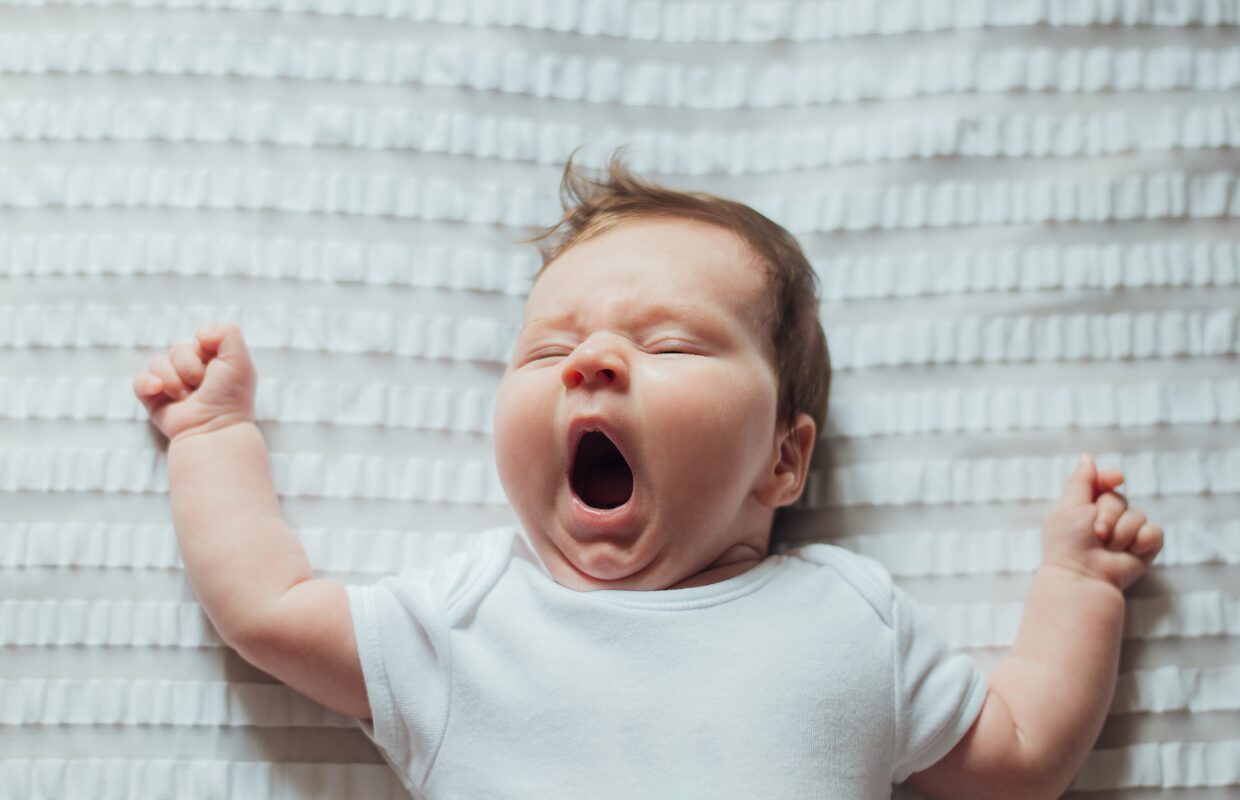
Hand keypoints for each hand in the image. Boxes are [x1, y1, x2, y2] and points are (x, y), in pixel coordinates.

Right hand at [133, 322, 257, 443]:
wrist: (213, 429)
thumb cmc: (230, 397)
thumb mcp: (239, 360)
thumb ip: (228, 333)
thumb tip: (200, 333)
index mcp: (215, 361)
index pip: (199, 338)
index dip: (206, 350)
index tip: (217, 367)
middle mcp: (193, 371)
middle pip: (178, 349)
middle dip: (190, 368)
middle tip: (203, 387)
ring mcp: (172, 384)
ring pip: (158, 362)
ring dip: (174, 381)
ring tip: (187, 399)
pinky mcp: (154, 399)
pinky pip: (140, 380)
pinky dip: (148, 383)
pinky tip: (159, 390)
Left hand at [1039, 452, 1163, 591]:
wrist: (1083, 576)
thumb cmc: (1068, 542)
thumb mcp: (1068, 506)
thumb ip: (1080, 482)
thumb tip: (1088, 457)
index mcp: (1086, 506)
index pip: (1105, 481)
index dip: (1110, 478)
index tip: (1116, 479)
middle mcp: (1107, 517)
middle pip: (1119, 498)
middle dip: (1108, 514)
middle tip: (1096, 532)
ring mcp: (1127, 533)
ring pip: (1138, 515)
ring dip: (1122, 531)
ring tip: (1108, 547)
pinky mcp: (1144, 547)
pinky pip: (1154, 531)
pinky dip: (1142, 540)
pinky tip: (1129, 552)